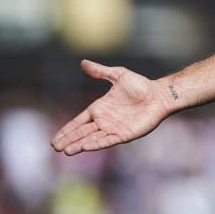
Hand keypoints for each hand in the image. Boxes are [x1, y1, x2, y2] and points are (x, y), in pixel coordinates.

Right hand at [51, 60, 171, 155]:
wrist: (160, 94)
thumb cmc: (141, 85)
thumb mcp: (118, 75)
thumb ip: (101, 71)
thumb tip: (83, 62)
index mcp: (100, 108)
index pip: (79, 121)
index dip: (67, 130)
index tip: (54, 139)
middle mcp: (104, 120)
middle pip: (82, 132)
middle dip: (69, 140)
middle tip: (55, 147)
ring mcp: (114, 128)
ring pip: (92, 139)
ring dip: (80, 144)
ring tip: (66, 151)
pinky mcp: (125, 134)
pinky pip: (108, 140)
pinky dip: (97, 144)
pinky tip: (86, 147)